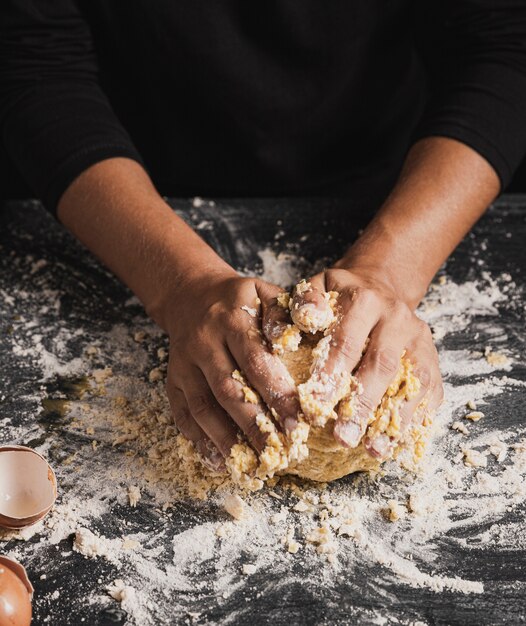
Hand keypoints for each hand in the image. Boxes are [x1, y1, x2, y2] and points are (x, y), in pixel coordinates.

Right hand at [164, 271, 300, 469]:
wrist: (190, 296)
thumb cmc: (240, 299)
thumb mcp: (265, 292)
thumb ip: (285, 313)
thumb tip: (304, 337)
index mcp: (231, 318)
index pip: (255, 360)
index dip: (276, 393)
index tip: (299, 422)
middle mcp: (203, 342)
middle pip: (228, 390)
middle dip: (256, 425)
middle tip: (281, 451)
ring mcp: (183, 364)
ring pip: (202, 408)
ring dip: (227, 440)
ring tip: (255, 464)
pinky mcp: (171, 381)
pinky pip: (182, 415)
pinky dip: (199, 441)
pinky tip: (219, 461)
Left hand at [294, 267, 442, 456]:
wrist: (382, 289)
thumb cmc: (340, 298)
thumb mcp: (317, 288)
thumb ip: (303, 303)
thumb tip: (294, 326)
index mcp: (366, 300)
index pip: (347, 340)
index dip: (330, 374)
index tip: (313, 404)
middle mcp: (398, 319)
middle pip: (383, 365)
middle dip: (362, 405)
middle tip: (342, 437)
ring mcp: (421, 342)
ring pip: (413, 383)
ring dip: (393, 420)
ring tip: (373, 449)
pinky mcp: (434, 362)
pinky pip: (431, 395)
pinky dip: (415, 421)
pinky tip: (395, 443)